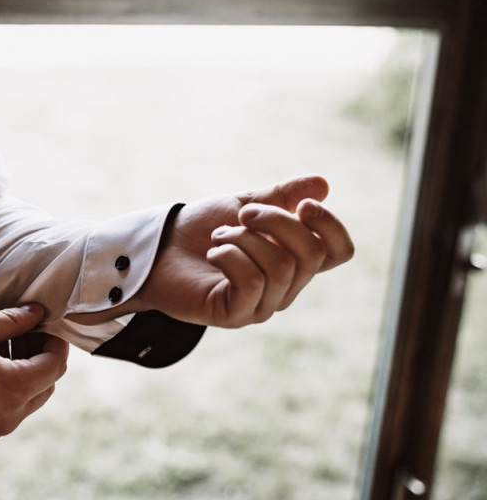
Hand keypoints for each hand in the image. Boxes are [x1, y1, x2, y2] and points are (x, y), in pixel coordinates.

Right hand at [0, 304, 67, 440]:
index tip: (43, 324)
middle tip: (22, 330)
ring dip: (27, 372)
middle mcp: (11, 414)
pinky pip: (11, 409)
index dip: (55, 341)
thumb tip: (36, 312)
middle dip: (42, 355)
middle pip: (48, 384)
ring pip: (31, 398)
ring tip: (3, 344)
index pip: (56, 364)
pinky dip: (11, 387)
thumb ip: (11, 321)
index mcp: (13, 387)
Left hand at [136, 175, 353, 327]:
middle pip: (311, 255)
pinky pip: (252, 282)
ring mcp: (263, 304)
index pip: (339, 251)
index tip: (303, 204)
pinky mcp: (236, 315)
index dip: (331, 226)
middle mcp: (286, 286)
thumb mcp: (244, 203)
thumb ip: (282, 196)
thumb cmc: (201, 229)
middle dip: (276, 222)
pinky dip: (231, 256)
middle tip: (242, 213)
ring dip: (244, 239)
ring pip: (281, 267)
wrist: (159, 247)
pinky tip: (213, 253)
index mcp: (294, 258)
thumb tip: (323, 184)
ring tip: (219, 236)